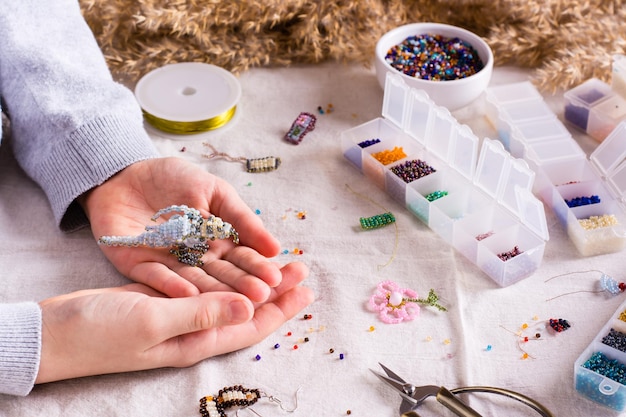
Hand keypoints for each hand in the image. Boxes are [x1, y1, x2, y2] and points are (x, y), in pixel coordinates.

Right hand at [35, 262, 313, 383]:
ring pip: (229, 299)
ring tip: (276, 264)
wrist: (57, 334)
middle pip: (246, 311)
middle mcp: (194, 331)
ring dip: (253, 281)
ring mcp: (179, 317)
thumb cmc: (101, 332)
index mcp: (197, 341)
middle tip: (302, 267)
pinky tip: (232, 264)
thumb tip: (250, 309)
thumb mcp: (153, 321)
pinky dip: (225, 277)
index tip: (306, 288)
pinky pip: (208, 290)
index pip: (252, 326)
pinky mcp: (164, 302)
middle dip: (276, 291)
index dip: (281, 308)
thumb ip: (202, 314)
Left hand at [82, 157, 284, 298]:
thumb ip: (242, 219)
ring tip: (230, 302)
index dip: (257, 267)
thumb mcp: (215, 192)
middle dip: (241, 286)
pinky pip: (156, 279)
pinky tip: (189, 294)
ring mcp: (169, 265)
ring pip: (194, 282)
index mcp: (218, 242)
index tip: (275, 278)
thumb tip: (275, 247)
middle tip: (259, 296)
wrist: (127, 172)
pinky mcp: (139, 267)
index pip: (242, 258)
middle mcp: (197, 259)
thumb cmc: (175, 178)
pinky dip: (171, 286)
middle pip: (221, 275)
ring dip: (212, 293)